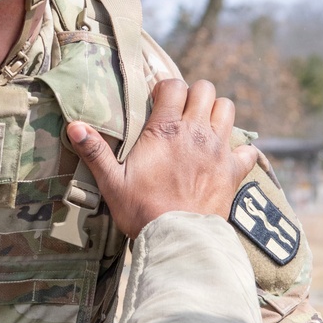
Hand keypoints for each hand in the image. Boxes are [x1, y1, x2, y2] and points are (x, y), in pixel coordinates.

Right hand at [66, 78, 258, 238]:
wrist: (177, 238)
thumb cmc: (142, 210)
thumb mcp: (111, 182)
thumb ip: (95, 152)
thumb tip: (74, 126)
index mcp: (166, 129)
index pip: (173, 84)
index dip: (165, 89)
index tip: (157, 102)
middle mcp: (196, 131)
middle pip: (205, 89)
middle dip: (193, 96)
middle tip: (181, 114)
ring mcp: (219, 149)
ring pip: (227, 109)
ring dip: (216, 113)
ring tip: (203, 129)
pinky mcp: (234, 171)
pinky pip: (248, 149)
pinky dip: (241, 151)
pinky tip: (227, 158)